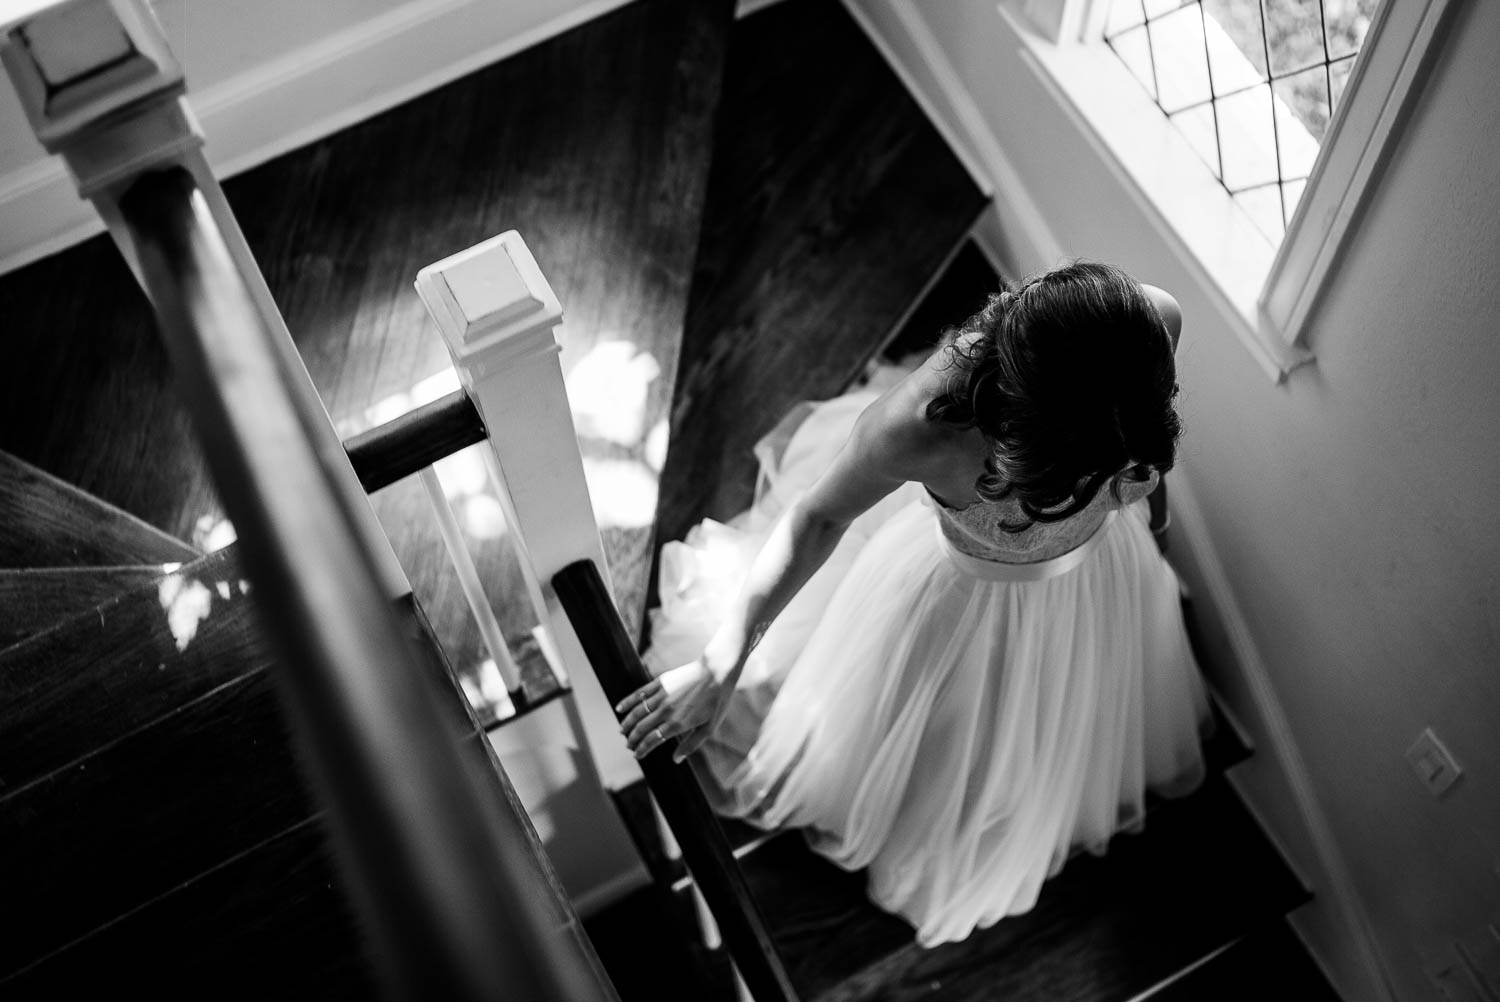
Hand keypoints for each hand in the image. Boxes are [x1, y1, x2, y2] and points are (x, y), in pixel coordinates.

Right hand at [614, 660, 728, 762]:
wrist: (717, 671)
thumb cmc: (717, 701)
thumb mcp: (709, 727)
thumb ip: (691, 744)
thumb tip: (676, 760)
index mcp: (677, 724)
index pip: (652, 740)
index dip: (642, 749)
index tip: (637, 755)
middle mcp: (666, 711)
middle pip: (642, 728)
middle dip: (632, 739)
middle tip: (628, 746)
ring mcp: (661, 696)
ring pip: (637, 713)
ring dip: (627, 724)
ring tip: (622, 732)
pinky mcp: (660, 682)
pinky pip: (639, 694)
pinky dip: (627, 702)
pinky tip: (619, 708)